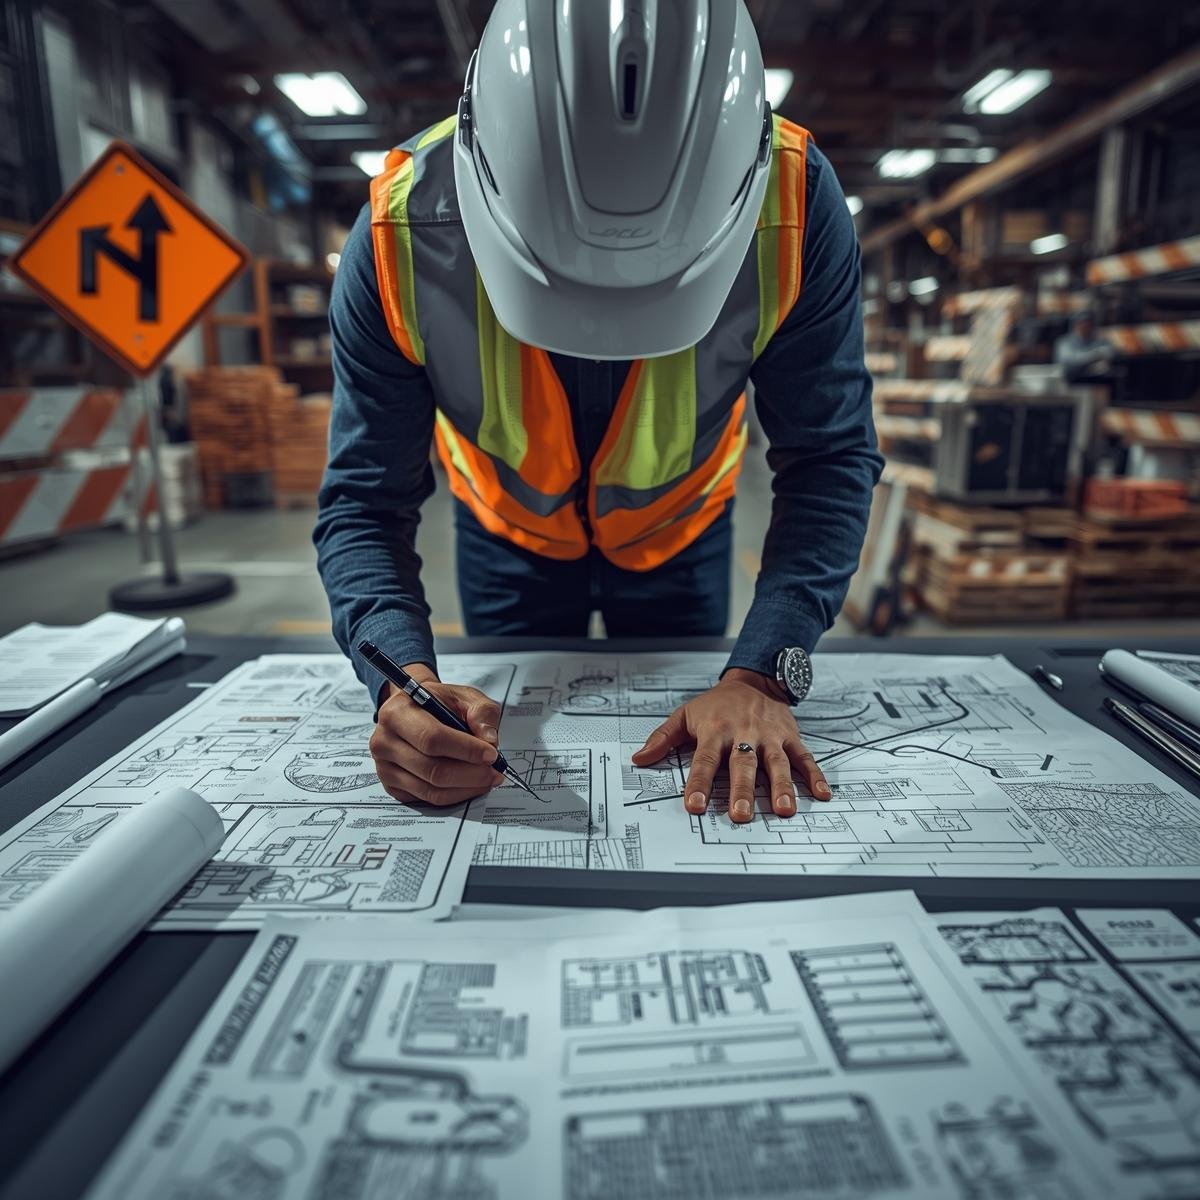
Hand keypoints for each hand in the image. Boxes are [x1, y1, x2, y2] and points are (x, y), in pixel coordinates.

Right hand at [369, 664, 505, 804]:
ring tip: (487, 778)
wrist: (414, 710)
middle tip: (495, 771)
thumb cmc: (438, 703)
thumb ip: (482, 712)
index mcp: (397, 712)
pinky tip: (469, 783)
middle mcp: (384, 741)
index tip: (491, 754)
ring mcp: (384, 767)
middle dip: (471, 774)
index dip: (466, 750)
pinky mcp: (392, 786)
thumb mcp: (463, 696)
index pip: (432, 738)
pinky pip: (428, 799)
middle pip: (432, 769)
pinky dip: (455, 795)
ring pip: (431, 789)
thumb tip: (489, 740)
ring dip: (466, 788)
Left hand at [631, 668, 830, 823]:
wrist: (754, 679)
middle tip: (741, 815)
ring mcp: (770, 736)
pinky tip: (821, 794)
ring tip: (784, 810)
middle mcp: (744, 734)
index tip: (694, 806)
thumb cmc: (717, 704)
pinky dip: (815, 775)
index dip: (699, 783)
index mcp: (716, 731)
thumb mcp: (685, 714)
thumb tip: (639, 758)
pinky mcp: (790, 737)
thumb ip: (663, 738)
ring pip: (777, 763)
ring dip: (782, 787)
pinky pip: (805, 757)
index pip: (705, 761)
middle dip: (742, 790)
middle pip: (743, 765)